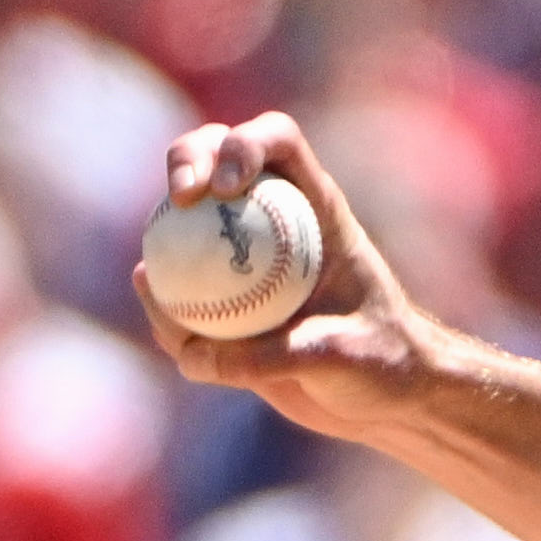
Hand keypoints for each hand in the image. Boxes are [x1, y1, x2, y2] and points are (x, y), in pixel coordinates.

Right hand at [146, 113, 452, 454]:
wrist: (387, 397)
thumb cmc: (384, 362)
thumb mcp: (343, 356)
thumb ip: (278, 355)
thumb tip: (197, 356)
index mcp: (317, 206)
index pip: (278, 142)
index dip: (244, 144)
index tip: (225, 187)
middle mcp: (273, 217)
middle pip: (216, 156)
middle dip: (186, 159)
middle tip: (180, 199)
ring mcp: (242, 256)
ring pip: (185, 222)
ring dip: (161, 239)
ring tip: (153, 281)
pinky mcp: (223, 301)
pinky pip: (181, 296)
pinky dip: (168, 312)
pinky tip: (172, 335)